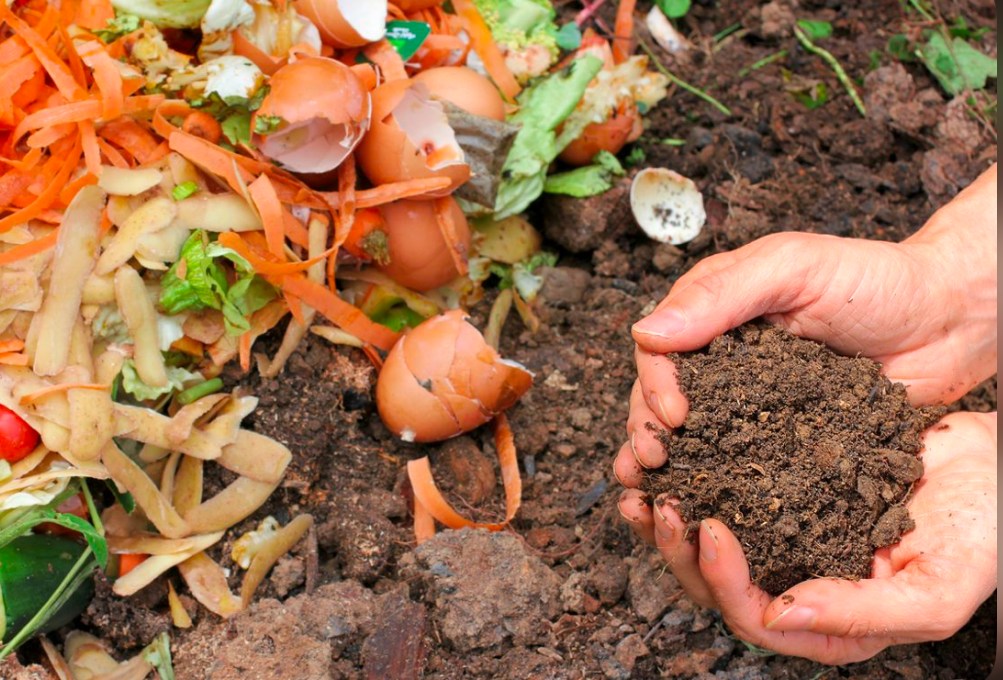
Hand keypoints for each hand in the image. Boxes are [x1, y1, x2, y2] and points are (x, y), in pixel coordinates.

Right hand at [616, 165, 995, 478]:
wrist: (951, 321)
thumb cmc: (877, 280)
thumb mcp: (794, 268)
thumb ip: (721, 294)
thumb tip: (646, 332)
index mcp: (715, 312)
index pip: (660, 350)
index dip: (655, 384)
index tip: (673, 414)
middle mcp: (725, 359)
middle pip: (664, 397)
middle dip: (648, 430)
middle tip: (653, 462)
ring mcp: (753, 402)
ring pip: (694, 436)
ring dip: (668, 464)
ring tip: (653, 495)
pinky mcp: (784, 439)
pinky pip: (742, 463)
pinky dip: (716, 485)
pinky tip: (700, 508)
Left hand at [620, 412, 996, 664]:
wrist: (995, 465)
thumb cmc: (981, 531)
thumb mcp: (935, 588)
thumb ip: (862, 614)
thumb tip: (779, 614)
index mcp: (831, 622)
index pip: (756, 618)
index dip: (723, 580)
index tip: (709, 528)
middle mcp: (800, 582)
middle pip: (718, 584)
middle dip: (680, 549)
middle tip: (660, 503)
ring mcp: (788, 536)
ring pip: (711, 541)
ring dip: (671, 517)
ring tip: (643, 484)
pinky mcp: (783, 490)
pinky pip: (727, 489)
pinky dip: (695, 475)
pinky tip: (672, 455)